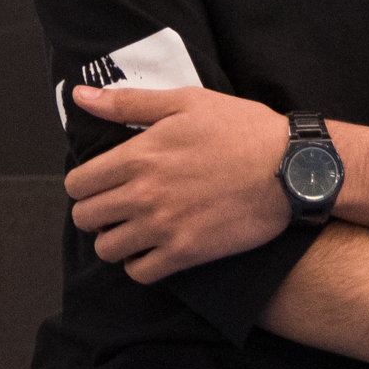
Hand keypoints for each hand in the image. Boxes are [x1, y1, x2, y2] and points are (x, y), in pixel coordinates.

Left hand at [66, 84, 294, 281]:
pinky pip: (139, 273)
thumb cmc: (241, 129)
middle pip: (86, 218)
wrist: (290, 168)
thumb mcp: (185, 102)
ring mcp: (164, 227)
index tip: (100, 182)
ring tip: (133, 227)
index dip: (84, 184)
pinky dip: (139, 263)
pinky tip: (153, 247)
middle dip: (94, 211)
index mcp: (139, 155)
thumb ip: (128, 102)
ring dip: (114, 238)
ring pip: (107, 249)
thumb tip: (81, 95)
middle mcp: (144, 194)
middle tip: (116, 204)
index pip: (78, 184)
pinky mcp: (186, 253)